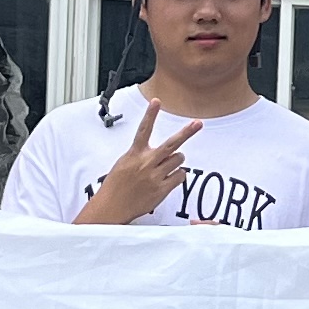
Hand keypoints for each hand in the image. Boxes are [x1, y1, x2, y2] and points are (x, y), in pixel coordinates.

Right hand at [87, 102, 202, 225]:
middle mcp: (146, 163)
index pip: (143, 130)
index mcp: (134, 154)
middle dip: (186, 132)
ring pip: (179, 160)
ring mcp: (155, 176)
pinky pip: (179, 176)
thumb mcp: (123, 164)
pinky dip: (177, 176)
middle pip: (171, 144)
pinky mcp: (161, 189)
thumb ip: (140, 155)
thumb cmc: (116, 186)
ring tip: (168, 166)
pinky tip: (168, 179)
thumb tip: (159, 152)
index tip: (156, 101)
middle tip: (197, 124)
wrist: (111, 207)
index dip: (150, 114)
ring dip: (177, 161)